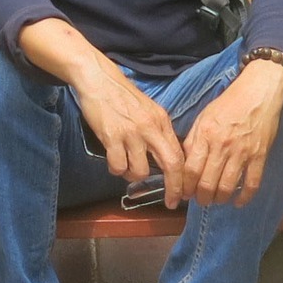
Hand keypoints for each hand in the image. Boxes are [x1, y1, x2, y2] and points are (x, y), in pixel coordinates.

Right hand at [71, 63, 188, 206]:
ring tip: (125, 166)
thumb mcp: (149, 110)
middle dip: (174, 188)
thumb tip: (169, 158)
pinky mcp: (111, 136)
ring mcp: (131, 132)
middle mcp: (150, 127)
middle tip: (170, 202)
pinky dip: (115, 169)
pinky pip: (117, 166)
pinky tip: (113, 160)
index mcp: (161, 121)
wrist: (99, 80)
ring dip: (132, 175)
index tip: (182, 192)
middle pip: (171, 165)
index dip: (183, 178)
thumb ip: (159, 132)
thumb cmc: (123, 97)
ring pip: (140, 171)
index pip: (180, 155)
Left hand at [184, 60, 282, 207]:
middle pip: (207, 182)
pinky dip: (244, 197)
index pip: (191, 169)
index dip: (186, 186)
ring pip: (227, 186)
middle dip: (201, 198)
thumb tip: (185, 163)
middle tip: (201, 200)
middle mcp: (222, 146)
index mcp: (205, 135)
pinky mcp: (260, 156)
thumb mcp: (204, 117)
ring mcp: (242, 152)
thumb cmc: (228, 103)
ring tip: (217, 200)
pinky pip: (251, 183)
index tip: (185, 193)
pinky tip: (238, 202)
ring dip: (220, 199)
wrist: (258, 92)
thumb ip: (193, 140)